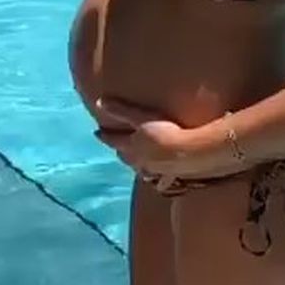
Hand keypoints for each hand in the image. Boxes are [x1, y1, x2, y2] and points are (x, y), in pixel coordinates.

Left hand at [94, 99, 228, 185]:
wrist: (187, 153)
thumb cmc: (164, 131)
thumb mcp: (141, 117)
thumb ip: (121, 110)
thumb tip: (99, 102)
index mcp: (132, 145)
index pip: (114, 139)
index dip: (105, 135)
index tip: (97, 132)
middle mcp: (139, 160)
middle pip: (125, 156)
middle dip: (120, 151)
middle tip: (116, 147)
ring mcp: (153, 169)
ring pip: (140, 168)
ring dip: (136, 166)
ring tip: (136, 164)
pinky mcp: (168, 176)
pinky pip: (160, 180)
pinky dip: (158, 180)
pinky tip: (159, 183)